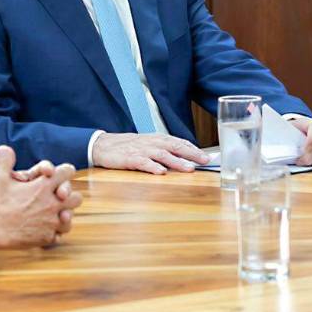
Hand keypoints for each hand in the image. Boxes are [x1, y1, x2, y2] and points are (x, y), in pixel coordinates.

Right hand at [0, 146, 82, 249]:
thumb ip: (5, 161)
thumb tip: (5, 148)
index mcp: (44, 186)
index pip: (67, 172)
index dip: (65, 172)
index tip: (59, 176)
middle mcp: (52, 203)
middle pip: (77, 198)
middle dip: (69, 197)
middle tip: (58, 199)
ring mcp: (52, 221)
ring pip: (70, 218)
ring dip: (63, 217)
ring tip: (52, 216)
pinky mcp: (48, 237)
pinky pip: (60, 235)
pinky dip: (54, 233)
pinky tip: (45, 229)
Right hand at [91, 133, 209, 173]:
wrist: (103, 145)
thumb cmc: (129, 147)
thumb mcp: (148, 145)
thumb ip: (165, 150)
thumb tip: (186, 159)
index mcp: (158, 139)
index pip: (179, 142)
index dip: (194, 149)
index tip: (208, 156)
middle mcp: (152, 142)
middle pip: (175, 146)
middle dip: (192, 153)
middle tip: (205, 161)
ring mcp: (141, 150)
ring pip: (162, 155)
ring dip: (176, 161)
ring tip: (188, 168)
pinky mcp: (129, 158)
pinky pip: (143, 162)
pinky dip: (152, 167)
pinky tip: (161, 172)